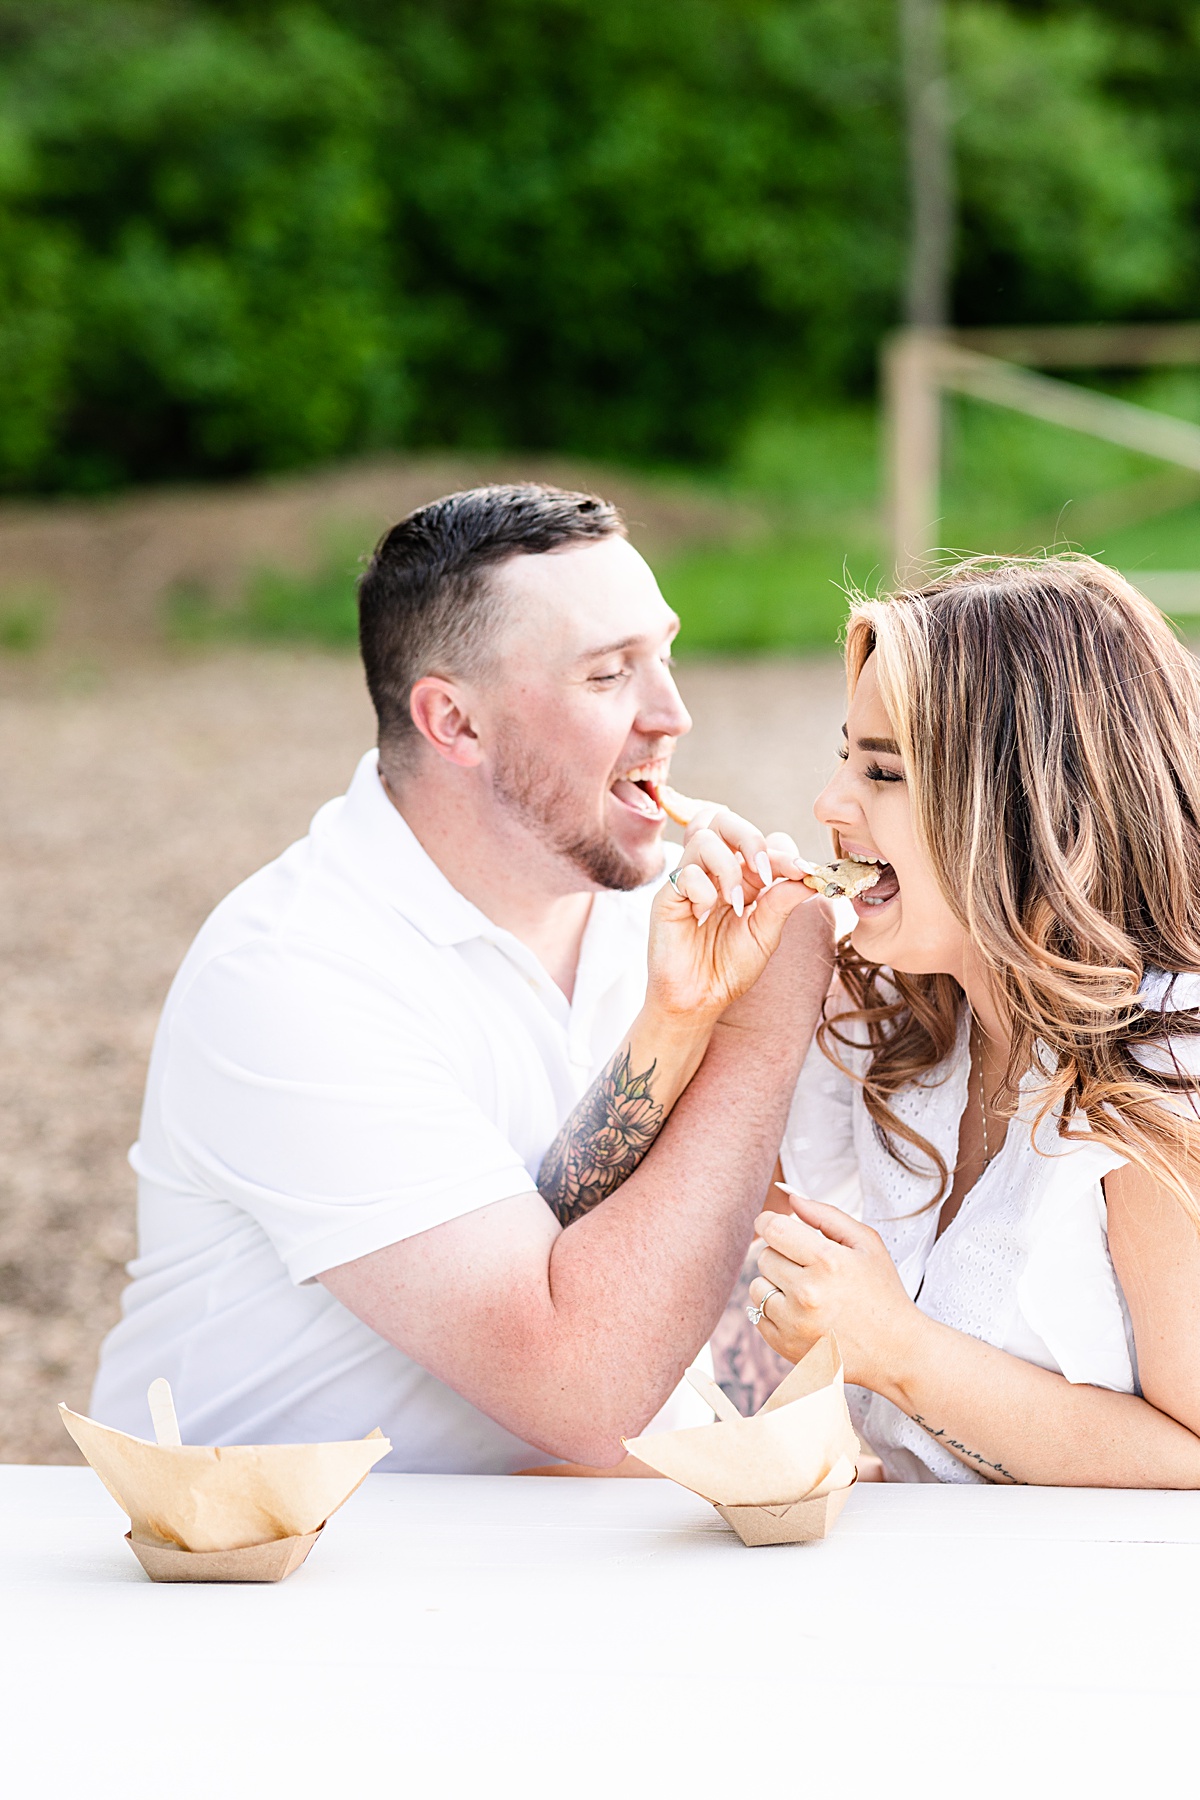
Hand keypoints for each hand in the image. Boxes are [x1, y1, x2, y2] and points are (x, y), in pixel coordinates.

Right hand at [647, 811, 819, 1020]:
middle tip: (762, 874)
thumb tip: (809, 876)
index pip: (763, 842)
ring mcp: (689, 880)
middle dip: (749, 839)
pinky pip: (685, 873)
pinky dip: (703, 892)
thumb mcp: (766, 934)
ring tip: (734, 903)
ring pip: (704, 837)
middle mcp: (714, 871)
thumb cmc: (729, 967)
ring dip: (727, 868)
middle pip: (724, 820)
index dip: (784, 853)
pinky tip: (703, 918)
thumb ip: (783, 902)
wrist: (699, 999)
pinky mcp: (667, 896)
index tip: (803, 872)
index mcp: (742, 876)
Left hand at [749, 1191, 927, 1394]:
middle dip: (783, 1256)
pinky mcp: (785, 1346)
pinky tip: (803, 1314)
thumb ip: (826, 1215)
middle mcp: (807, 1293)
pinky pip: (758, 1316)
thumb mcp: (867, 1244)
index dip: (768, 1222)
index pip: (773, 1229)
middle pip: (765, 1256)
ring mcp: (794, 1323)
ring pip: (757, 1286)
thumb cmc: (882, 1293)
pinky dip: (775, 1311)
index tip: (774, 1225)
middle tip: (809, 1267)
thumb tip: (792, 1198)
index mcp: (827, 1261)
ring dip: (776, 1284)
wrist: (896, 1351)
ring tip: (806, 1292)